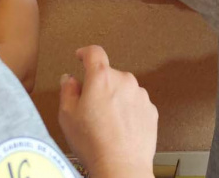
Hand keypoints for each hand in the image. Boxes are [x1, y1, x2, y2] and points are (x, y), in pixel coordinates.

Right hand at [59, 46, 156, 177]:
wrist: (121, 166)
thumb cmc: (94, 143)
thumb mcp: (67, 115)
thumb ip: (67, 91)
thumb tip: (69, 80)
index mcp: (102, 78)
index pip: (94, 52)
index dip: (85, 53)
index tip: (82, 56)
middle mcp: (124, 81)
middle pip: (108, 75)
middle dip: (99, 86)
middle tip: (90, 109)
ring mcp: (140, 95)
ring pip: (123, 90)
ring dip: (115, 99)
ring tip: (106, 124)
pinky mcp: (150, 110)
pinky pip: (135, 104)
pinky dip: (127, 111)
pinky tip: (118, 129)